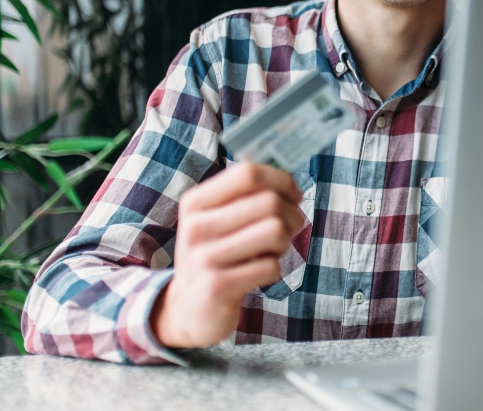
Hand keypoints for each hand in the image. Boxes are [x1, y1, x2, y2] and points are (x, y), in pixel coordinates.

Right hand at [151, 163, 304, 347]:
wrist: (188, 308)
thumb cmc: (215, 254)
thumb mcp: (217, 219)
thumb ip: (245, 195)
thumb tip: (287, 176)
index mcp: (195, 202)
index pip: (249, 173)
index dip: (282, 181)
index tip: (294, 195)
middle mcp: (196, 226)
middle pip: (269, 202)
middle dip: (291, 215)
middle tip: (287, 230)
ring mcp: (204, 258)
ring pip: (275, 231)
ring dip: (284, 243)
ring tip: (270, 252)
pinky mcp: (217, 286)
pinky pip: (271, 266)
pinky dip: (274, 269)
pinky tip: (258, 272)